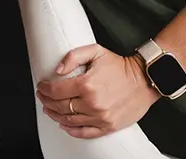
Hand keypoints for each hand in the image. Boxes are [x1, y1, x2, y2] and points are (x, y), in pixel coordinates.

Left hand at [35, 44, 157, 139]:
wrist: (144, 80)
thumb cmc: (120, 66)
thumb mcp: (96, 51)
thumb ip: (73, 56)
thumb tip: (58, 70)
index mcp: (87, 84)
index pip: (57, 90)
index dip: (45, 89)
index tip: (41, 86)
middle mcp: (92, 103)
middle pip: (60, 106)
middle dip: (47, 101)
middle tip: (42, 97)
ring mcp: (100, 117)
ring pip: (69, 120)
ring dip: (55, 115)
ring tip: (49, 109)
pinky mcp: (108, 126)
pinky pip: (85, 132)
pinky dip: (71, 130)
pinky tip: (63, 124)